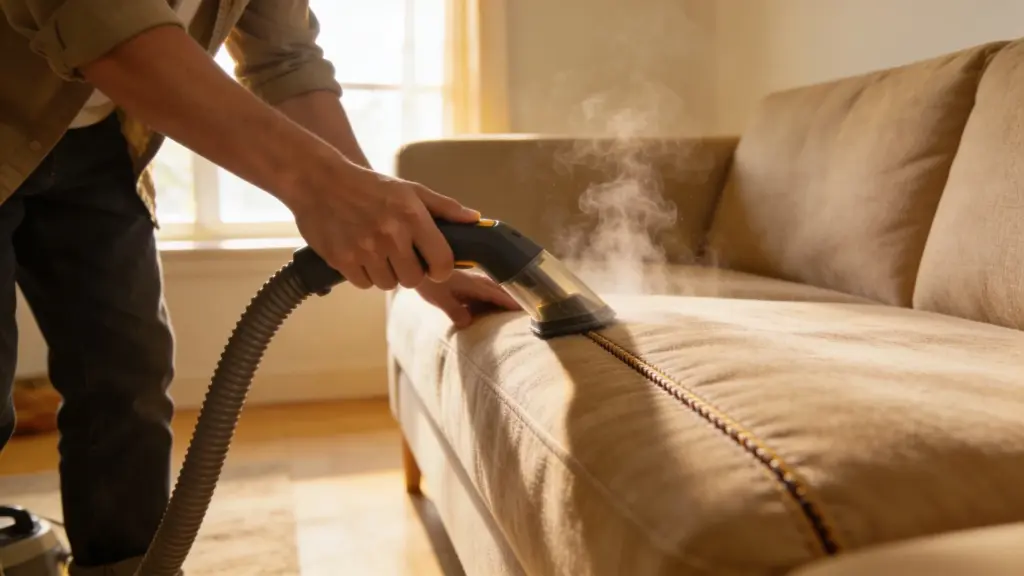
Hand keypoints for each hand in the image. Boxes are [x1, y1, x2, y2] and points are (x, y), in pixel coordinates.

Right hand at [285, 154, 479, 289]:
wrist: (319, 181)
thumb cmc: (369, 186)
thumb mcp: (410, 190)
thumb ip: (444, 207)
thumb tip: (475, 219)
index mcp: (411, 217)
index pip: (441, 263)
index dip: (440, 269)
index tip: (434, 266)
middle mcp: (390, 235)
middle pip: (414, 279)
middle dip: (411, 272)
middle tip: (401, 256)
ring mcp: (365, 250)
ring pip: (388, 284)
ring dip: (386, 274)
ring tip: (378, 253)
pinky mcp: (342, 260)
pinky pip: (364, 284)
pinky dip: (364, 275)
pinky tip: (360, 255)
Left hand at [416, 269, 521, 327]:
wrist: (417, 263)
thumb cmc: (428, 283)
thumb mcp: (440, 300)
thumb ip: (455, 311)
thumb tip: (469, 323)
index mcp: (472, 285)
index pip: (496, 294)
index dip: (509, 302)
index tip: (523, 308)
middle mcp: (474, 280)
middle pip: (497, 288)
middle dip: (510, 297)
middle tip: (522, 307)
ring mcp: (469, 278)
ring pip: (490, 286)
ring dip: (500, 294)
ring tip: (508, 305)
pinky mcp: (463, 279)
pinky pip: (482, 287)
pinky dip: (490, 293)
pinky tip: (486, 300)